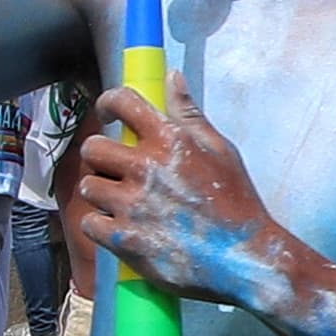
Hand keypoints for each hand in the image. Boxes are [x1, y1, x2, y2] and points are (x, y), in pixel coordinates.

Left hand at [72, 78, 286, 312]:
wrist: (246, 258)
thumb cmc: (237, 204)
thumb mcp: (221, 150)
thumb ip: (190, 114)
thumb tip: (172, 77)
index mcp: (170, 140)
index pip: (122, 102)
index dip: (108, 104)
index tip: (108, 114)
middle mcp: (146, 168)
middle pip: (93, 148)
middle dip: (102, 157)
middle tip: (117, 170)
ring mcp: (132, 205)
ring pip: (89, 187)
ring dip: (102, 193)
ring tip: (123, 204)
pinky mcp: (125, 239)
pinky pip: (91, 224)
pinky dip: (102, 227)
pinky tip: (122, 228)